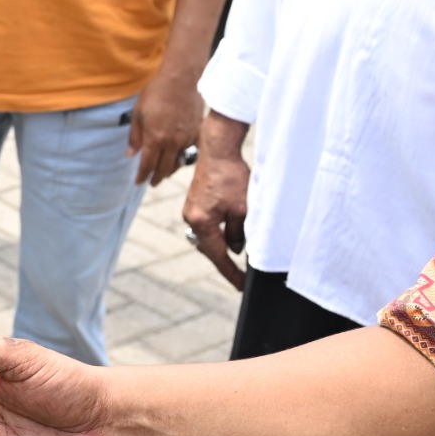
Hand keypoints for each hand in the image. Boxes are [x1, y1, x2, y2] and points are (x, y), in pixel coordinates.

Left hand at [129, 68, 200, 186]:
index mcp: (155, 138)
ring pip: (178, 162)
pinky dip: (184, 157)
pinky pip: (190, 151)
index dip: (142, 176)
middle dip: (156, 178)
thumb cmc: (156, 93)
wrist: (181, 80)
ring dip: (169, 171)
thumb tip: (130, 154)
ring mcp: (187, 139)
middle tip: (151, 183)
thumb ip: (135, 136)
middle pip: (163, 169)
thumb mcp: (138, 113)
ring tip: (163, 174)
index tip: (138, 182)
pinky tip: (180, 158)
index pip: (147, 165)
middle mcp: (172, 142)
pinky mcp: (197, 133)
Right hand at [179, 131, 249, 288]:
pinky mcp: (195, 203)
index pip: (218, 256)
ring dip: (224, 242)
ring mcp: (191, 210)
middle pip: (210, 248)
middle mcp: (191, 218)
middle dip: (226, 259)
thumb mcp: (243, 209)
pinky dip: (220, 230)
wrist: (218, 150)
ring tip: (242, 247)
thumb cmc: (231, 176)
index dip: (231, 272)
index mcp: (201, 222)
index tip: (241, 285)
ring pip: (210, 236)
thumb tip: (237, 249)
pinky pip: (208, 225)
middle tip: (243, 272)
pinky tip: (233, 229)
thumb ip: (239, 233)